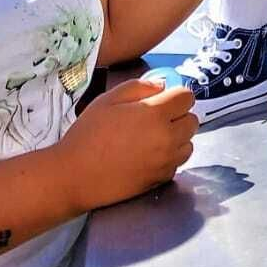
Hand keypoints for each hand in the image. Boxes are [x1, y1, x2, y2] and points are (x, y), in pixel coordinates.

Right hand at [56, 78, 197, 210]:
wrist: (75, 176)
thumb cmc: (88, 134)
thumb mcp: (109, 99)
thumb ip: (139, 87)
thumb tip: (162, 86)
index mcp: (156, 114)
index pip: (187, 97)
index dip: (176, 95)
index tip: (163, 99)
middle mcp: (168, 138)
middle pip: (192, 120)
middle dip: (179, 116)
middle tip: (157, 119)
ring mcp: (166, 161)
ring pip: (188, 143)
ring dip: (177, 138)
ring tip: (153, 138)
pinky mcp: (161, 179)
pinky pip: (176, 163)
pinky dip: (169, 158)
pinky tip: (148, 156)